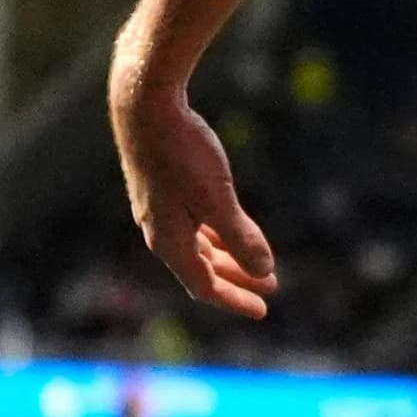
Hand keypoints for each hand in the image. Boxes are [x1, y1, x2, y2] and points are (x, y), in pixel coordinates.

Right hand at [111, 76, 278, 317]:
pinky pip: (193, 224)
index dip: (234, 300)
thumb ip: (240, 236)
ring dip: (229, 257)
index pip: (204, 285)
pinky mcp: (163, 188)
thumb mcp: (217, 197)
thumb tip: (263, 271)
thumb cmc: (182, 151)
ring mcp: (159, 209)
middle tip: (270, 288)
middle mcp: (159, 230)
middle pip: (202, 269)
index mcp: (169, 241)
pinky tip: (229, 228)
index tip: (263, 310)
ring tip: (257, 263)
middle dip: (237, 279)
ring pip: (198, 246)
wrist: (145, 105)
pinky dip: (215, 234)